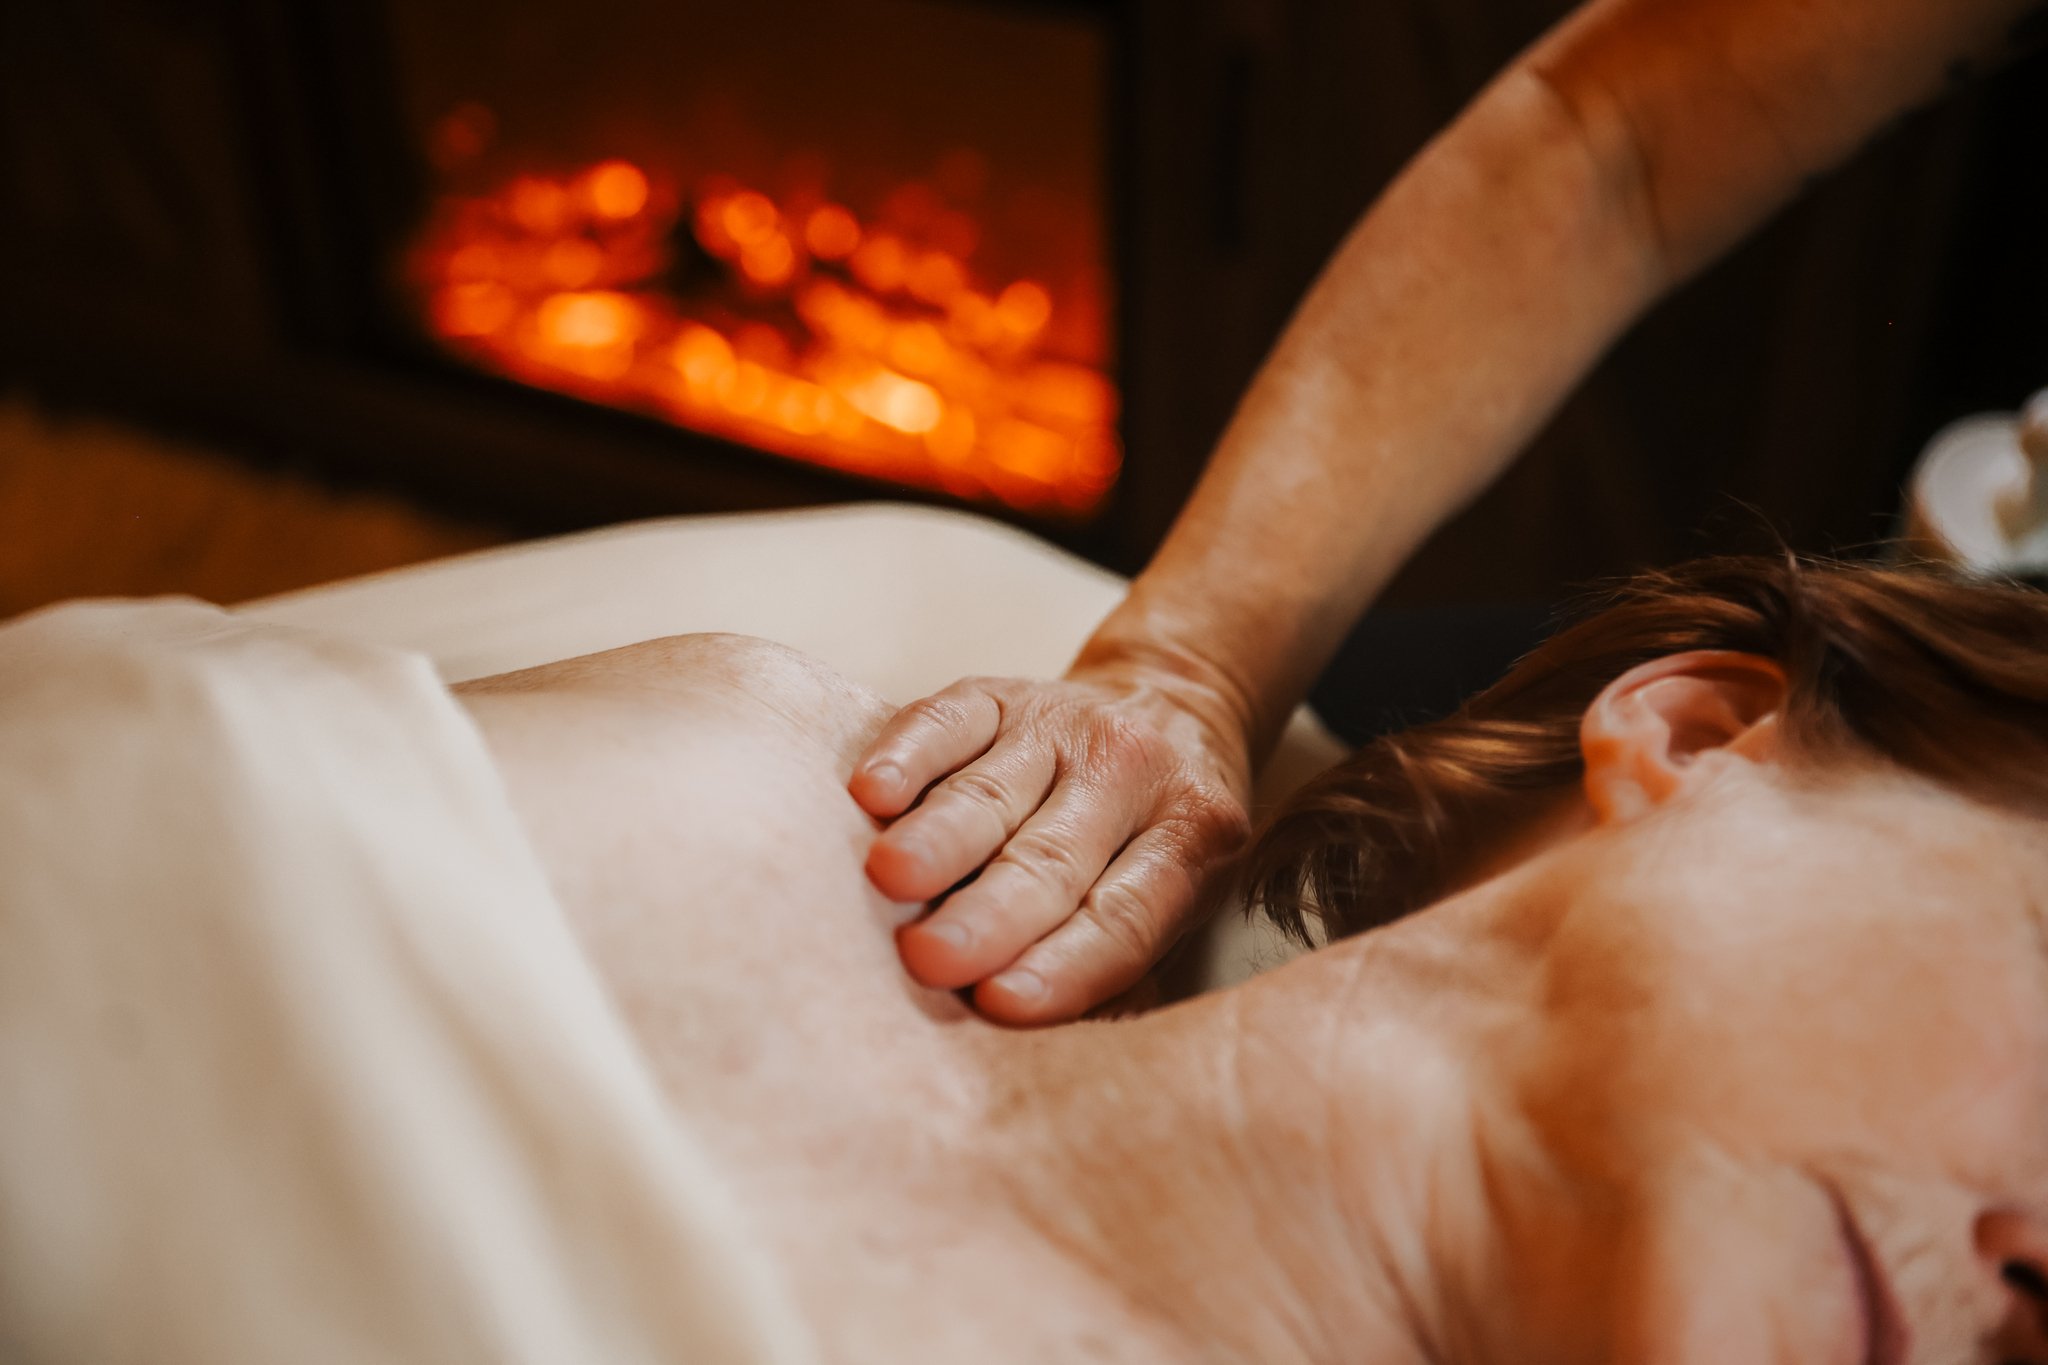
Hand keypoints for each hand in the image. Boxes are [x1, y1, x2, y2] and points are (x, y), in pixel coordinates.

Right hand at [849, 662, 1253, 1023]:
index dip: (1067, 962)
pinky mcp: (999, 694)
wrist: (1174, 709)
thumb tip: (1050, 1052)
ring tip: (891, 877)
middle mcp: (1130, 774)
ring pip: (992, 791)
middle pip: (1052, 857)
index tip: (1001, 1003)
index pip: (1127, 914)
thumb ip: (1124, 970)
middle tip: (930, 959)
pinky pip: (948, 721)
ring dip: (939, 837)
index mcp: (1191, 838)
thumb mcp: (1185, 903)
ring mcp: (1061, 727)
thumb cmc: (1157, 844)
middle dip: (989, 912)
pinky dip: (908, 754)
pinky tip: (872, 791)